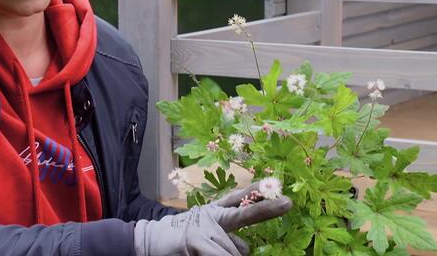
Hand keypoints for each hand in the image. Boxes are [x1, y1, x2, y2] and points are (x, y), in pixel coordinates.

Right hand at [133, 182, 292, 255]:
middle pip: (244, 213)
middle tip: (288, 203)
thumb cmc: (179, 242)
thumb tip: (247, 249)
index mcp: (214, 213)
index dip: (259, 194)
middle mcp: (211, 215)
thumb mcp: (206, 239)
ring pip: (232, 251)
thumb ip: (227, 241)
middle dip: (267, 209)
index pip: (239, 200)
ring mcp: (203, 226)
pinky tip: (201, 253)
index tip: (279, 188)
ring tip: (201, 253)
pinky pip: (219, 255)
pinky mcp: (194, 239)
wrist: (148, 242)